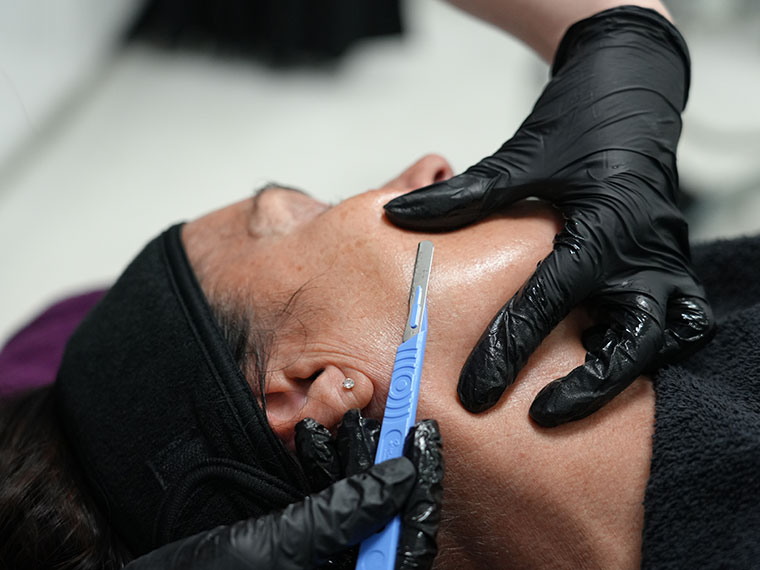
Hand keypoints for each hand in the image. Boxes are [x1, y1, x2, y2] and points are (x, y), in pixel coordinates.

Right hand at [124, 411, 442, 569]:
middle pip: (386, 522)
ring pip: (355, 510)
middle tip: (393, 420)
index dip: (421, 487)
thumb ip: (340, 514)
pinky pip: (323, 509)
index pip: (406, 541)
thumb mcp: (277, 547)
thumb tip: (399, 479)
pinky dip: (321, 473)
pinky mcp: (296, 548)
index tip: (422, 437)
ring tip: (348, 422)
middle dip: (386, 467)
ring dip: (352, 463)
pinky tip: (311, 440)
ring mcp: (320, 562)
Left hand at [383, 7, 713, 425]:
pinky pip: (679, 318)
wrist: (634, 88)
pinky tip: (610, 353)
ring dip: (625, 371)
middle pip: (632, 341)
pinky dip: (652, 342)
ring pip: (664, 337)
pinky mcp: (672, 262)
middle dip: (589, 387)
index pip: (551, 301)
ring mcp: (666, 259)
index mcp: (604, 226)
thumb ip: (465, 195)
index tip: (474, 391)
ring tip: (575, 394)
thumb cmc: (580, 120)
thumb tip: (399, 215)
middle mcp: (644, 252)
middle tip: (541, 415)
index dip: (508, 349)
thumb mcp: (523, 156)